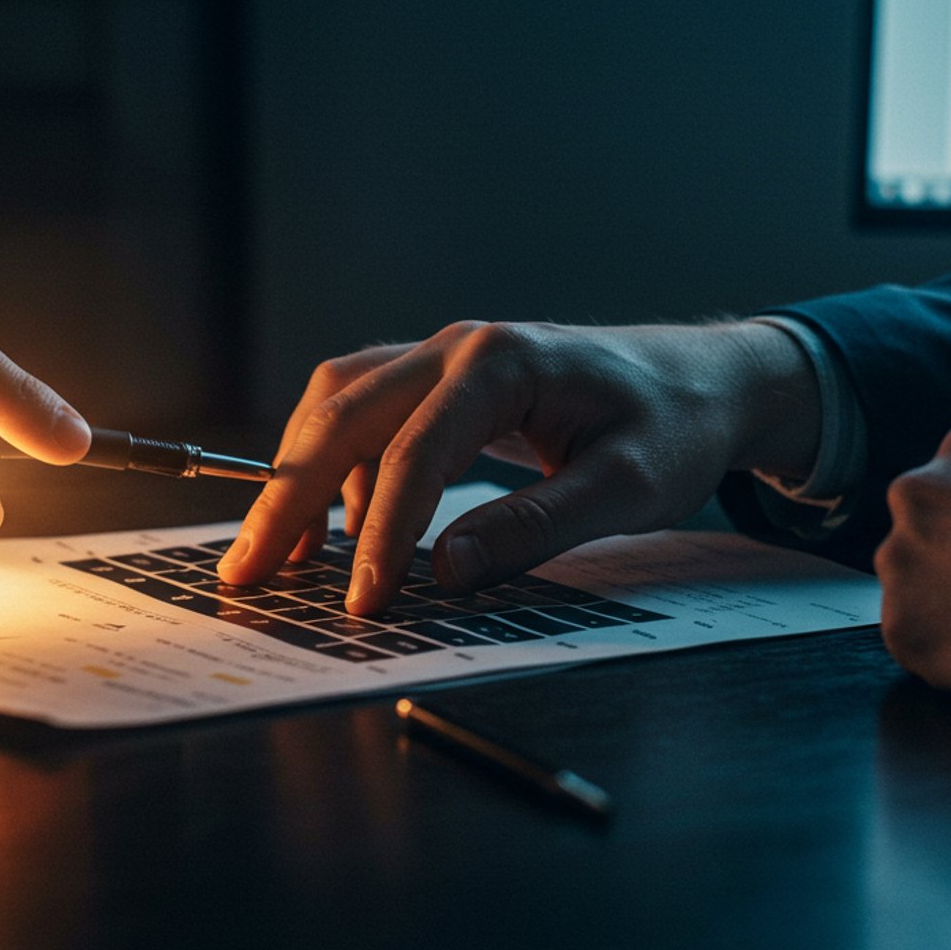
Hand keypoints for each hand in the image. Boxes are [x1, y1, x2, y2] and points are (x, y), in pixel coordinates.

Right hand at [218, 319, 820, 613]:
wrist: (704, 380)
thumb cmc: (674, 427)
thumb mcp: (627, 488)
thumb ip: (536, 526)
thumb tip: (445, 571)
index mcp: (503, 363)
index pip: (415, 452)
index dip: (380, 533)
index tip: (361, 601)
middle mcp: (458, 348)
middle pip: (344, 414)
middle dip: (290, 497)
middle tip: (246, 571)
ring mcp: (444, 358)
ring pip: (339, 404)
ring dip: (299, 475)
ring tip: (276, 556)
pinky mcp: (443, 383)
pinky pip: (365, 413)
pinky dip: (336, 466)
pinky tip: (339, 528)